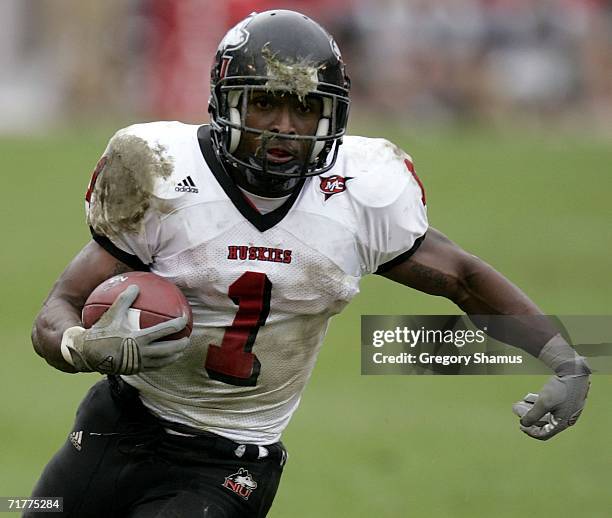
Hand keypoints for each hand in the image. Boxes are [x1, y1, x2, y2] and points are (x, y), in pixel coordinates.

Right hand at [62, 284, 189, 373]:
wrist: (87, 354)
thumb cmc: (100, 332)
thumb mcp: (112, 314)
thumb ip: (124, 299)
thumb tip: (135, 286)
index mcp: (139, 338)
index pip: (166, 331)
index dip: (179, 325)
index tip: (186, 319)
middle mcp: (142, 353)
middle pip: (170, 349)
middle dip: (182, 343)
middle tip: (188, 337)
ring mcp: (140, 363)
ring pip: (164, 360)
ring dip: (175, 354)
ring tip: (181, 349)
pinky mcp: (135, 370)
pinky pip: (154, 366)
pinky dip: (163, 362)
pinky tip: (166, 357)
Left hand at [512, 367, 589, 439]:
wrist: (574, 371)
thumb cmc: (561, 388)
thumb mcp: (543, 402)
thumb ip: (532, 415)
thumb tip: (524, 423)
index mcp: (563, 422)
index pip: (544, 434)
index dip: (530, 431)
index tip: (520, 425)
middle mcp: (566, 418)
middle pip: (543, 423)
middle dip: (529, 417)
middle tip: (517, 411)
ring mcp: (566, 408)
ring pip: (545, 413)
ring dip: (531, 409)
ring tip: (520, 403)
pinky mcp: (564, 399)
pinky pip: (549, 405)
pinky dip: (538, 403)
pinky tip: (528, 398)